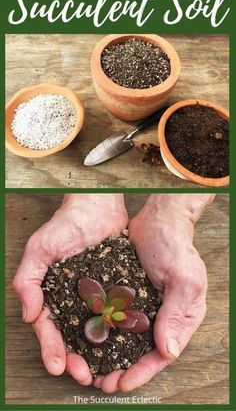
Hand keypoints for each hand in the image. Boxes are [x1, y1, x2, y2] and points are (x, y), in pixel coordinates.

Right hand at [13, 194, 127, 384]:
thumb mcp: (39, 249)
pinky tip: (126, 347)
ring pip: (97, 333)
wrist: (97, 206)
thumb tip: (29, 315)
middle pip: (73, 338)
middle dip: (77, 359)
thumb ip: (28, 281)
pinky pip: (118, 315)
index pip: (49, 329)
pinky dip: (120, 333)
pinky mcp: (116, 290)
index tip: (57, 366)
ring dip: (100, 355)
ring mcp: (96, 297)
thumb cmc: (65, 225)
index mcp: (53, 295)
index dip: (51, 349)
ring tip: (106, 373)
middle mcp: (74, 300)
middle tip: (84, 377)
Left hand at [93, 193, 214, 392]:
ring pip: (125, 339)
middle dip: (122, 369)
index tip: (122, 383)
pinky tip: (88, 336)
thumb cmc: (176, 246)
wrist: (159, 220)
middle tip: (100, 382)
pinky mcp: (128, 294)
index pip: (162, 354)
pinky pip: (115, 317)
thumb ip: (176, 314)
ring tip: (89, 366)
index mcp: (181, 317)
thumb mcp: (184, 280)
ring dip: (109, 354)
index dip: (142, 372)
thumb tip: (169, 351)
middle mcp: (162, 316)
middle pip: (141, 352)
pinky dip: (103, 330)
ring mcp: (144, 306)